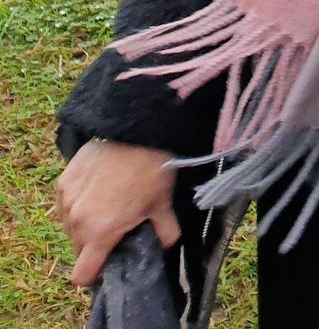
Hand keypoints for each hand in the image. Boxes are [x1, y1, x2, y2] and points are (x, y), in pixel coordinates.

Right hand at [54, 140, 179, 287]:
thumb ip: (165, 233)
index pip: (82, 275)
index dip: (94, 276)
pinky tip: (99, 190)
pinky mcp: (62, 182)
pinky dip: (79, 204)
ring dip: (85, 225)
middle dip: (94, 246)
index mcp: (100, 232)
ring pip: (70, 227)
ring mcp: (66, 201)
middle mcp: (76, 220)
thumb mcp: (163, 204)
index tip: (107, 267)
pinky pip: (66, 204)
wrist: (136, 131)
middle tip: (115, 230)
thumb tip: (166, 246)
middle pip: (77, 250)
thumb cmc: (151, 170)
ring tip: (108, 207)